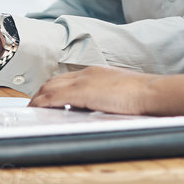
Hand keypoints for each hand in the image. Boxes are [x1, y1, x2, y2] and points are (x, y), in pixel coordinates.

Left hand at [28, 64, 159, 115]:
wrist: (151, 92)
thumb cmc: (143, 95)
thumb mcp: (120, 93)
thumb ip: (105, 97)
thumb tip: (99, 107)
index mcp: (95, 72)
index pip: (67, 79)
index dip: (54, 88)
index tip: (47, 97)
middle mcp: (86, 74)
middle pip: (54, 81)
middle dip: (41, 93)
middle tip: (34, 105)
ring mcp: (82, 82)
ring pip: (50, 88)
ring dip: (38, 99)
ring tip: (31, 110)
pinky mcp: (81, 93)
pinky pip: (53, 97)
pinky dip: (42, 103)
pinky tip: (36, 110)